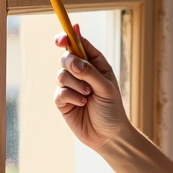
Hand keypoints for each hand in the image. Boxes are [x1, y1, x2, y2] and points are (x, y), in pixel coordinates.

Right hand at [53, 27, 131, 152]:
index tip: (62, 37)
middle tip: (78, 71)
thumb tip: (71, 59)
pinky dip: (71, 97)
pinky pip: (59, 92)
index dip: (69, 37)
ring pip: (61, 75)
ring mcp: (71, 87)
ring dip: (76, 85)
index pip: (79, 45)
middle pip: (65, 57)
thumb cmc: (112, 110)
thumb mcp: (106, 88)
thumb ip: (89, 72)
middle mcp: (82, 73)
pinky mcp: (63, 101)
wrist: (108, 136)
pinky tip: (82, 105)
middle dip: (70, 63)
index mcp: (95, 64)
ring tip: (89, 96)